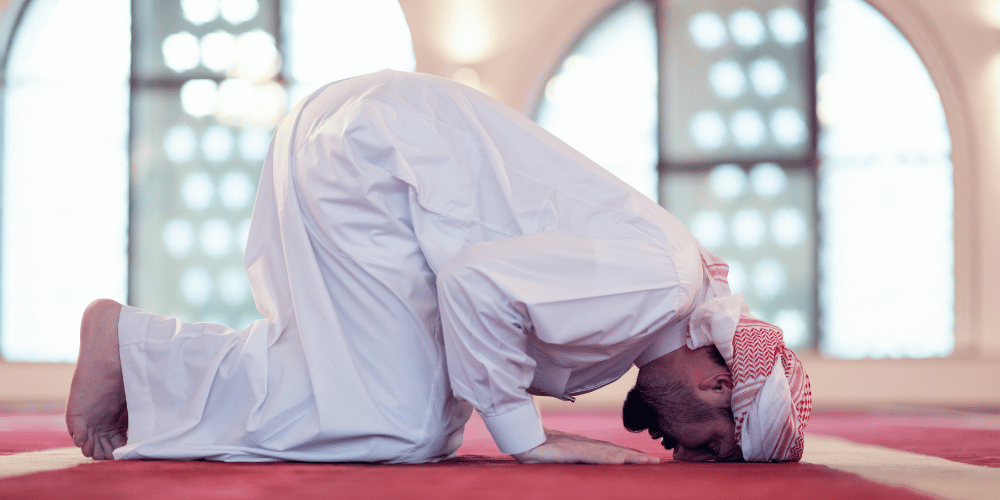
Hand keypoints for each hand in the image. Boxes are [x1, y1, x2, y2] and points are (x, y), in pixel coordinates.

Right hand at [512, 429, 659, 463]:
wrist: (520, 440)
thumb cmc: (539, 450)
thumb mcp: (563, 456)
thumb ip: (577, 458)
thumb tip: (594, 464)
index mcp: (584, 447)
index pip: (612, 451)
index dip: (630, 455)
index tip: (648, 460)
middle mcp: (584, 445)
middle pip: (614, 451)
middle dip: (636, 456)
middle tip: (656, 462)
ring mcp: (576, 447)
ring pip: (607, 453)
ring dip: (628, 457)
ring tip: (646, 461)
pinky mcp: (567, 451)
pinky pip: (590, 455)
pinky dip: (606, 457)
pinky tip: (619, 460)